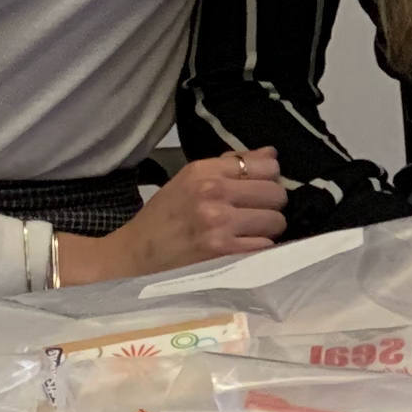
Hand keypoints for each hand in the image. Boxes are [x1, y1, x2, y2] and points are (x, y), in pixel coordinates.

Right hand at [51, 150, 290, 286]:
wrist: (135, 256)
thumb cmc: (164, 218)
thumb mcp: (188, 181)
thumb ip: (230, 166)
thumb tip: (271, 155)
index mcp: (204, 171)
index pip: (265, 165)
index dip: (269, 177)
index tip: (259, 187)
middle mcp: (213, 192)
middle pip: (276, 193)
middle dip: (270, 204)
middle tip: (254, 213)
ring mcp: (220, 224)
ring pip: (276, 221)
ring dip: (267, 229)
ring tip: (248, 232)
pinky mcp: (224, 253)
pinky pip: (265, 246)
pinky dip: (258, 249)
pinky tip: (241, 248)